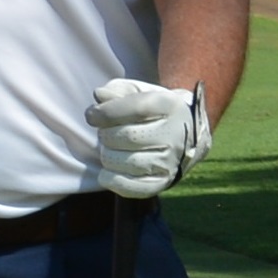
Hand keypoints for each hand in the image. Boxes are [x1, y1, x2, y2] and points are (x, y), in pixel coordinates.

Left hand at [87, 77, 210, 197]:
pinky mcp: (162, 183)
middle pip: (125, 136)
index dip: (106, 112)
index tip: (92, 115)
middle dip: (106, 134)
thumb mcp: (138, 92)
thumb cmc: (151, 111)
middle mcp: (174, 135)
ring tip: (114, 148)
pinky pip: (128, 187)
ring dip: (107, 154)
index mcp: (170, 106)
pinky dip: (110, 178)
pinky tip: (110, 168)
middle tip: (107, 132)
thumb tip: (99, 96)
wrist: (185, 135)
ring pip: (122, 161)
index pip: (135, 108)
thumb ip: (117, 90)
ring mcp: (170, 161)